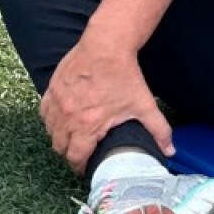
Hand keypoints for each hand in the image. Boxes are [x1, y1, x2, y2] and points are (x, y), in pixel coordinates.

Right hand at [39, 32, 172, 172]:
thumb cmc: (124, 75)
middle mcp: (68, 116)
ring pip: (50, 131)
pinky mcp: (52, 89)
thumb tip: (170, 150)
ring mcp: (57, 102)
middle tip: (79, 153)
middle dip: (69, 154)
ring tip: (71, 137)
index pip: (75, 157)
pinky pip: (44, 113)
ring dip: (59, 137)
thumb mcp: (144, 105)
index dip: (79, 167)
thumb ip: (159, 131)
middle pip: (60, 147)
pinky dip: (51, 120)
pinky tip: (61, 118)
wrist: (107, 46)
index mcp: (89, 125)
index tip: (85, 168)